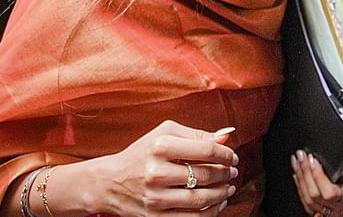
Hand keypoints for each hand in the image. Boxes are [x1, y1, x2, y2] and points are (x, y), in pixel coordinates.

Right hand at [78, 121, 238, 215]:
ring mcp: (156, 198)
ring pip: (202, 199)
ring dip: (222, 193)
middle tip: (232, 172)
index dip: (225, 154)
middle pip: (206, 175)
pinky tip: (217, 203)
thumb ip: (196, 133)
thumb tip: (227, 134)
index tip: (232, 157)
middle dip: (225, 174)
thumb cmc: (142, 153)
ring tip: (228, 188)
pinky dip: (210, 211)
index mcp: (160, 146)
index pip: (206, 150)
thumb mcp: (165, 134)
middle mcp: (156, 172)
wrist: (110, 182)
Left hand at [291, 152, 342, 216]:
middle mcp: (340, 206)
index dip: (318, 177)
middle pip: (314, 195)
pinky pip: (307, 203)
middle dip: (305, 172)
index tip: (313, 159)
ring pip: (308, 200)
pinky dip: (300, 187)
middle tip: (302, 156)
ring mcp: (331, 210)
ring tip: (297, 162)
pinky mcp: (323, 209)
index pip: (330, 192)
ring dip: (300, 178)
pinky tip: (298, 175)